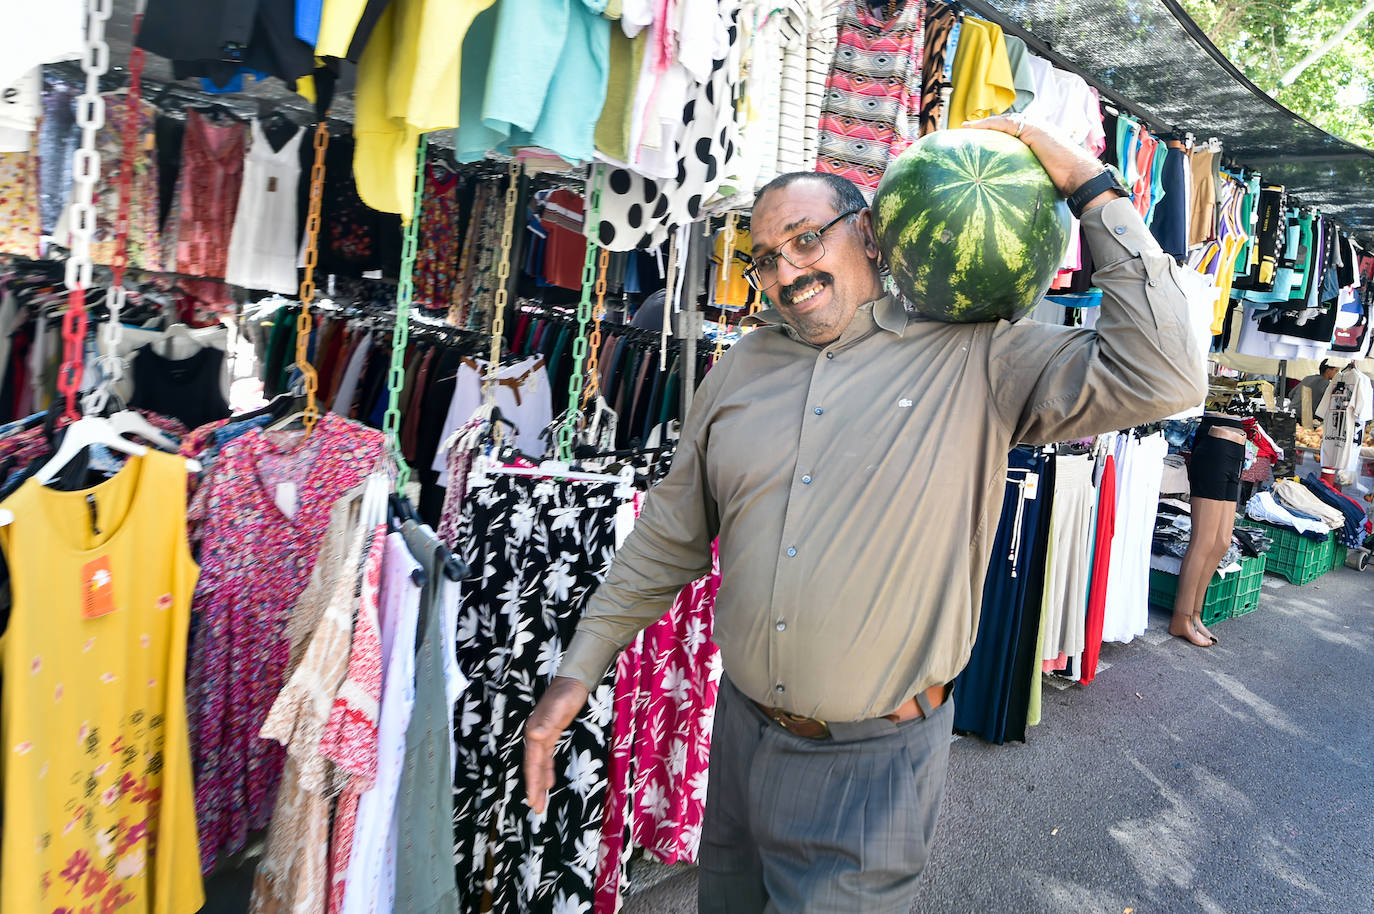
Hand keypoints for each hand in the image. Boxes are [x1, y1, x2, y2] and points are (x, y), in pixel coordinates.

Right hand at [523, 676, 590, 814]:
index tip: (533, 801)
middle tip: (537, 809)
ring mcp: (543, 735)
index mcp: (535, 732)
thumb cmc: (567, 693)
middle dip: (534, 788)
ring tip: (540, 802)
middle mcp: (536, 736)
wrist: (574, 679)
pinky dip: (547, 771)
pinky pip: (546, 758)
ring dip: (539, 783)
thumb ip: (546, 721)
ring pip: (539, 764)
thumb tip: (534, 736)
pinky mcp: (552, 733)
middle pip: (533, 767)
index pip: (532, 763)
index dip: (532, 782)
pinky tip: (549, 782)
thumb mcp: (559, 707)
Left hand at [963, 114, 1105, 198]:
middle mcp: (1037, 131)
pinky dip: (989, 125)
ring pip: (1004, 122)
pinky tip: (973, 128)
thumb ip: (1025, 182)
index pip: (1012, 135)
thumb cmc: (1064, 186)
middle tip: (966, 132)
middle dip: (986, 128)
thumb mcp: (1039, 181)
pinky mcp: (1034, 129)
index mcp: (1038, 141)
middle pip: (1006, 126)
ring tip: (965, 129)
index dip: (994, 136)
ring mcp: (1037, 128)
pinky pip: (1006, 124)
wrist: (1081, 179)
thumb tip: (1009, 202)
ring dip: (983, 124)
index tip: (978, 142)